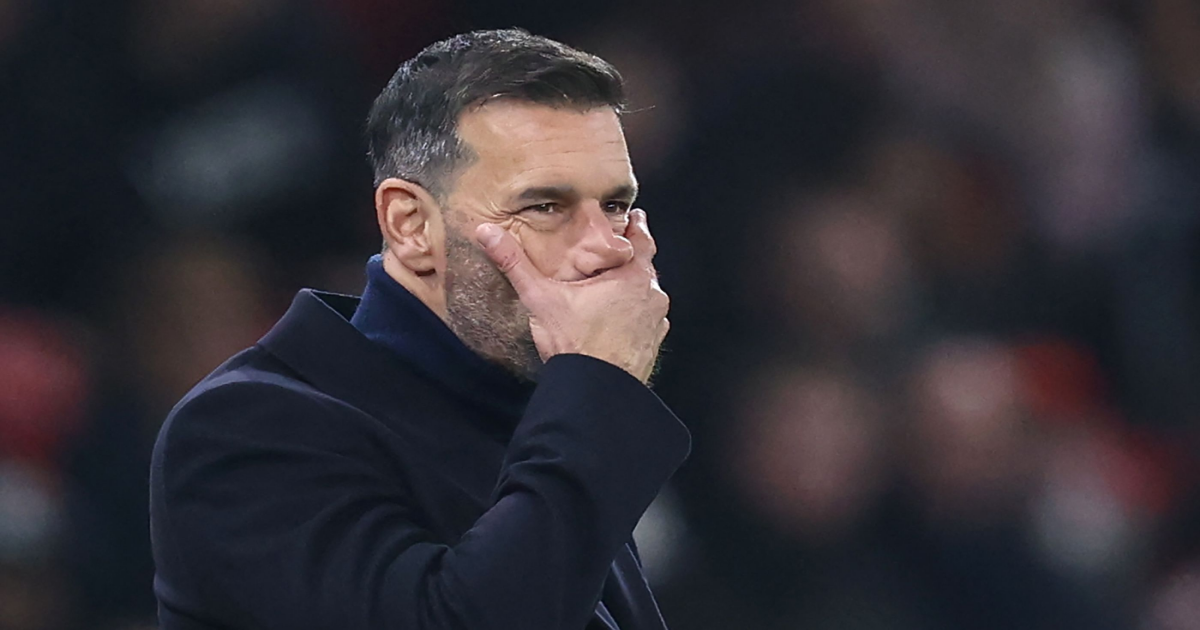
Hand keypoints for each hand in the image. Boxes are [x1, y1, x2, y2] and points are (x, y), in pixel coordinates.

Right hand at [475, 209, 668, 382]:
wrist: (595, 392)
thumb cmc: (575, 343)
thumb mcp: (540, 298)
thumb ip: (515, 263)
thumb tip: (487, 232)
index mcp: (632, 276)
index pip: (641, 239)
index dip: (636, 227)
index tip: (633, 217)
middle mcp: (651, 296)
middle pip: (646, 266)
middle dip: (633, 256)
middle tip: (620, 247)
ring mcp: (655, 322)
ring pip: (647, 294)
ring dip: (634, 288)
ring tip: (615, 284)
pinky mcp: (651, 345)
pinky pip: (646, 321)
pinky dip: (635, 315)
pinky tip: (618, 319)